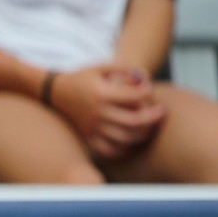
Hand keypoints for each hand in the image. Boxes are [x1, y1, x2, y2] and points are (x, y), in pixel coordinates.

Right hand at [50, 64, 165, 158]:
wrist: (55, 92)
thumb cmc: (82, 78)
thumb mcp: (102, 66)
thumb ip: (124, 68)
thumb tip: (143, 80)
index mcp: (103, 94)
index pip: (136, 97)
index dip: (149, 91)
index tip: (149, 89)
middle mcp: (98, 113)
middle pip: (134, 121)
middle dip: (154, 117)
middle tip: (162, 112)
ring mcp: (93, 128)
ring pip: (125, 138)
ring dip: (143, 134)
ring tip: (149, 126)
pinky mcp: (88, 137)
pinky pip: (109, 150)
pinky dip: (123, 149)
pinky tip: (131, 141)